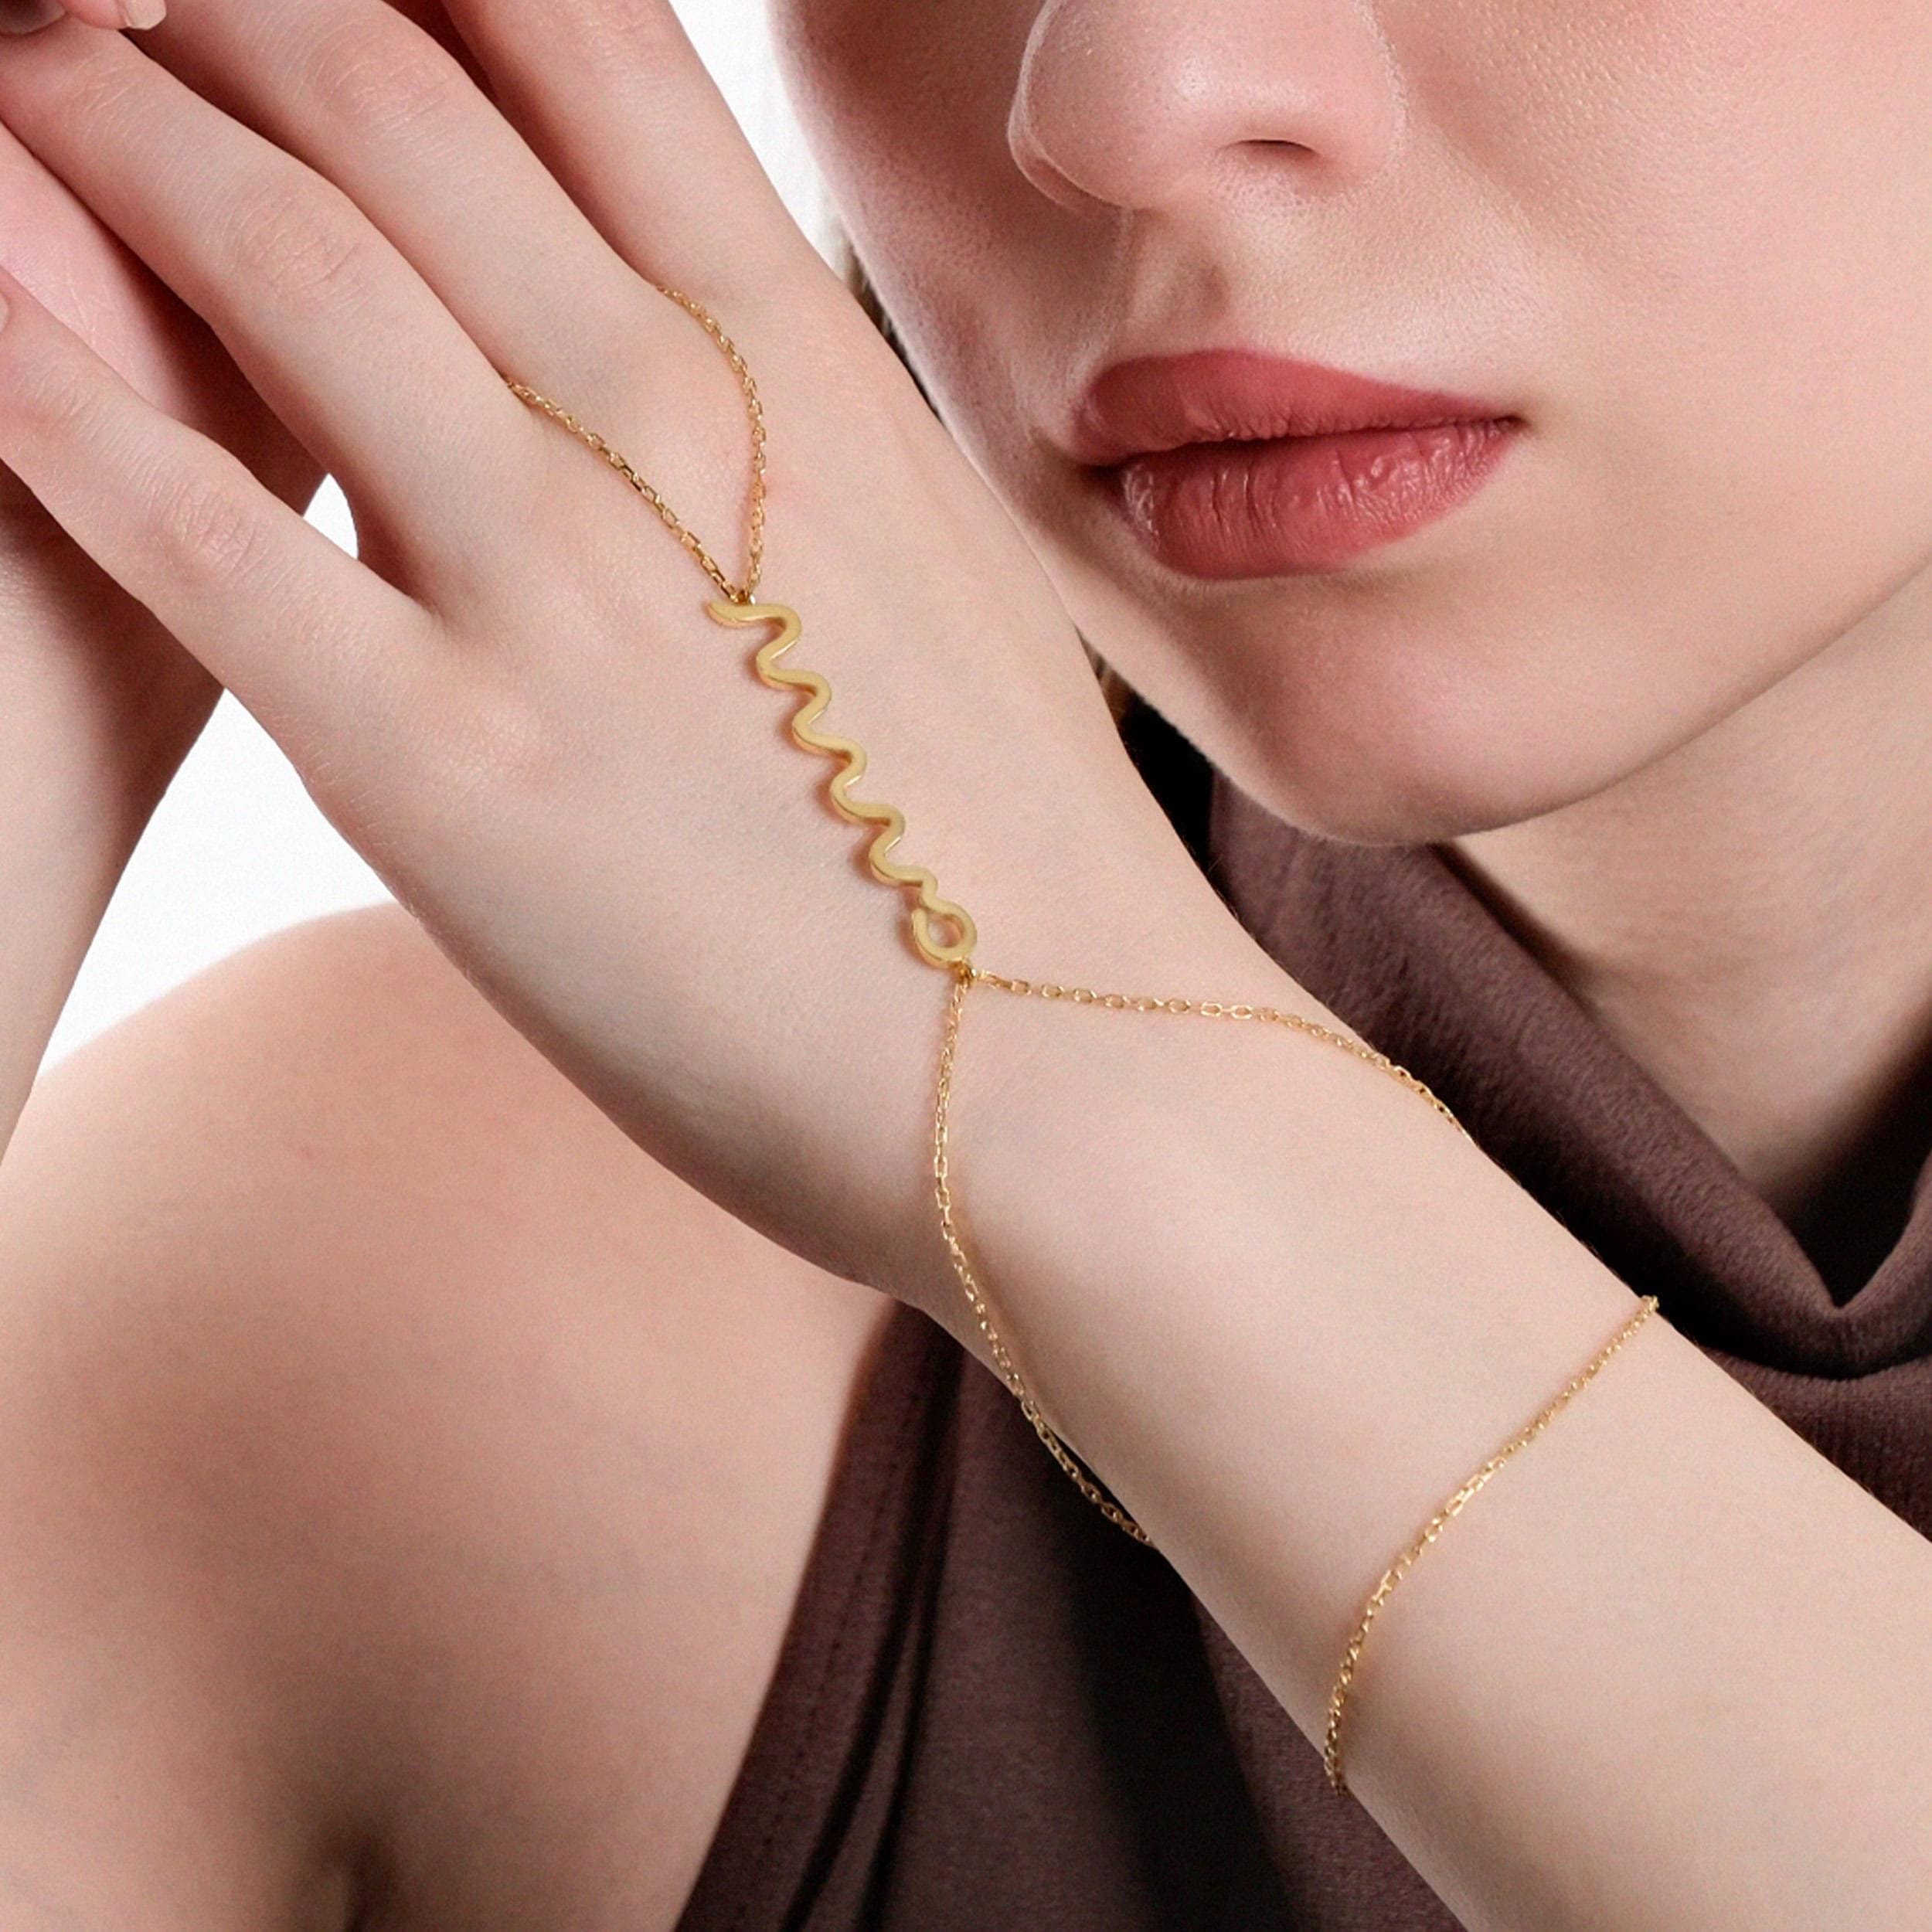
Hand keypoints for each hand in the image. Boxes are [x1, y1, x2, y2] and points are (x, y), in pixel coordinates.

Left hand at [0, 0, 1279, 1327]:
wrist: (1075, 1073)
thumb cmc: (1013, 833)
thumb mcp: (920, 553)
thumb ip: (780, 419)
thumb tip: (676, 338)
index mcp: (798, 353)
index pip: (566, 20)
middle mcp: (672, 416)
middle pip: (381, 81)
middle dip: (216, 10)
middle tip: (100, 12)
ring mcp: (556, 584)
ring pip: (274, 256)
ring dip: (100, 138)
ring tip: (17, 91)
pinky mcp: (447, 771)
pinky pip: (199, 535)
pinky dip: (49, 403)